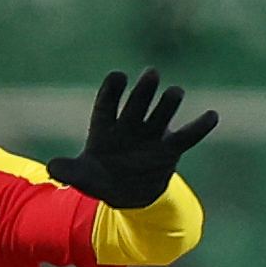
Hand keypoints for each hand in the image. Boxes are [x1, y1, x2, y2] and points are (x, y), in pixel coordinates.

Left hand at [45, 67, 219, 208]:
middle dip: (143, 91)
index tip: (118, 76)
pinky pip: (187, 137)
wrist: (126, 193)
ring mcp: (151, 134)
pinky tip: (212, 115)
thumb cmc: (100, 178)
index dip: (112, 91)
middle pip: (136, 104)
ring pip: (161, 115)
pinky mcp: (169, 149)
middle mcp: (129, 125)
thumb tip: (53, 169)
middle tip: (151, 74)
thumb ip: (70, 170)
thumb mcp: (83, 177)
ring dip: (167, 104)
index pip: (107, 104)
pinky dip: (199, 127)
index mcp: (105, 126)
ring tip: (175, 92)